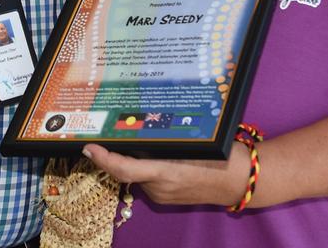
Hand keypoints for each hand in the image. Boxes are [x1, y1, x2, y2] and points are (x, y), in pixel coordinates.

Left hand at [82, 142, 248, 206]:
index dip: (102, 158)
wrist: (239, 181)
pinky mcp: (167, 198)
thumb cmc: (219, 156)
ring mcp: (162, 195)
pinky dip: (147, 167)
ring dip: (136, 158)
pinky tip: (157, 153)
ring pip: (138, 172)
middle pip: (127, 167)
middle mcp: (159, 187)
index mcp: (164, 172)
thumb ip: (162, 141)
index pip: (122, 168)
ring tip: (144, 136)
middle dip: (119, 151)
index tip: (88, 147)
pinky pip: (148, 179)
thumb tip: (137, 131)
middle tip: (112, 129)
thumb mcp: (189, 142)